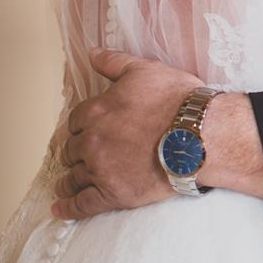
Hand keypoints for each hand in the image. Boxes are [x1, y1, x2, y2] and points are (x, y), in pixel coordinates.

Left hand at [51, 49, 202, 218]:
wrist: (202, 135)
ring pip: (73, 176)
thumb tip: (92, 53)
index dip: (82, 126)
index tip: (87, 130)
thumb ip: (114, 62)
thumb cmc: (178, 101)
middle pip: (71, 149)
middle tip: (81, 156)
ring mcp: (101, 169)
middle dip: (75, 152)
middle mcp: (92, 141)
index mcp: (95, 111)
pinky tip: (60, 208)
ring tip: (66, 184)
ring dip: (68, 179)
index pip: (75, 121)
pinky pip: (82, 204)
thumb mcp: (145, 70)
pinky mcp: (113, 194)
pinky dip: (68, 208)